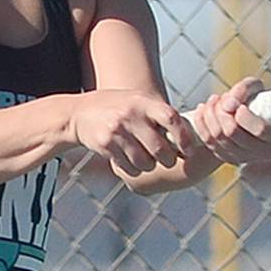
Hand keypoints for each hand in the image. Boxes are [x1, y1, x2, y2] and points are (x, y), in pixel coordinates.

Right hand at [69, 90, 193, 178]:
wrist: (80, 113)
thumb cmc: (118, 108)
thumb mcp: (138, 101)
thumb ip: (159, 114)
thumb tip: (190, 136)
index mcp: (143, 102)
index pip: (171, 119)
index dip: (184, 138)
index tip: (189, 150)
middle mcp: (130, 115)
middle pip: (160, 148)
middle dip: (168, 159)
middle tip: (168, 159)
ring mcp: (117, 131)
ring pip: (145, 162)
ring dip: (149, 165)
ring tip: (146, 158)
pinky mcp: (105, 145)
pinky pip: (129, 167)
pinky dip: (134, 169)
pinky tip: (130, 161)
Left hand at [189, 77, 270, 166]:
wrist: (251, 114)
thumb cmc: (257, 102)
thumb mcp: (256, 88)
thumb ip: (245, 89)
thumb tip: (229, 105)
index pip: (259, 129)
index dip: (245, 115)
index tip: (240, 105)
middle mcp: (261, 151)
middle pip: (232, 132)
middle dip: (222, 110)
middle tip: (224, 99)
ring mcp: (243, 157)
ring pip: (217, 136)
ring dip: (210, 113)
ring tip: (215, 100)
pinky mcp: (226, 157)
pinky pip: (208, 141)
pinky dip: (201, 122)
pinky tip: (204, 109)